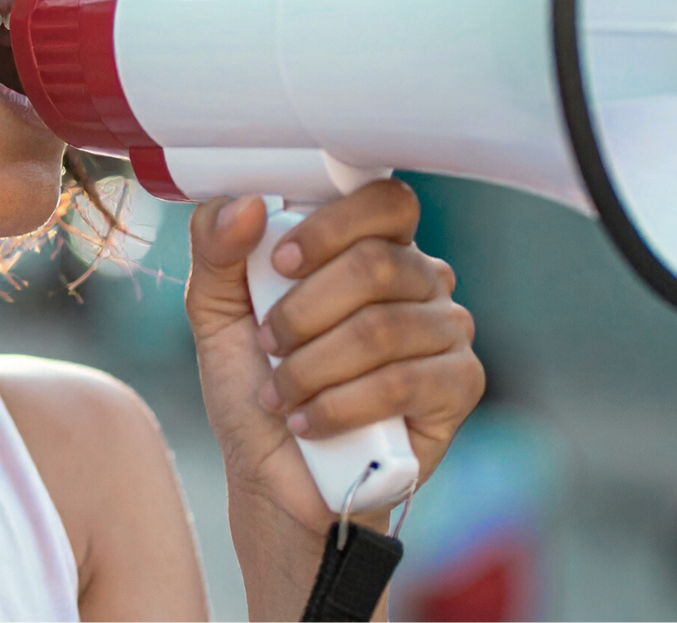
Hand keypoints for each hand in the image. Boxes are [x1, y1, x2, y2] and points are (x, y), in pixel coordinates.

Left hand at [185, 181, 483, 613]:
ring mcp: (448, 330)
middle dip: (304, 311)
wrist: (275, 474)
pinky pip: (402, 382)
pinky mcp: (460, 385)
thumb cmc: (256, 383)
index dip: (333, 226)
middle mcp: (422, 279)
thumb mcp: (217, 311)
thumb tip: (244, 203)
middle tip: (270, 344)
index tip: (282, 263)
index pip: (385, 200)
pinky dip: (339, 405)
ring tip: (281, 394)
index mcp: (373, 245)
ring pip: (383, 327)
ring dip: (312, 367)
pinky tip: (308, 422)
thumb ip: (217, 248)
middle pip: (379, 263)